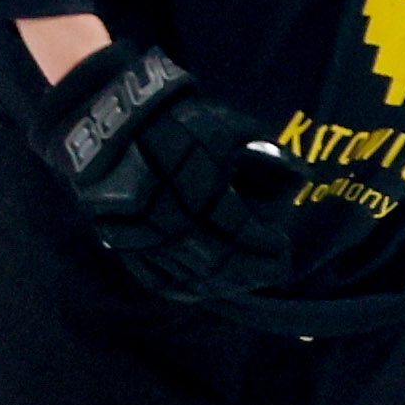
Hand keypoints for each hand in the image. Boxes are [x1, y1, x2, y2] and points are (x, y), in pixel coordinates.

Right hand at [37, 42, 299, 303]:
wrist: (106, 117)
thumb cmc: (176, 119)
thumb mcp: (228, 127)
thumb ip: (265, 154)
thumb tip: (298, 180)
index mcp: (198, 187)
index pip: (241, 233)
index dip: (267, 247)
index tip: (284, 248)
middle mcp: (167, 216)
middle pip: (217, 261)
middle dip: (251, 271)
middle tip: (273, 270)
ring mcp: (139, 232)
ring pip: (186, 274)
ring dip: (222, 283)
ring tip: (246, 279)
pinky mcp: (118, 240)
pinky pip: (153, 276)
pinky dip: (184, 286)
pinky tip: (205, 287)